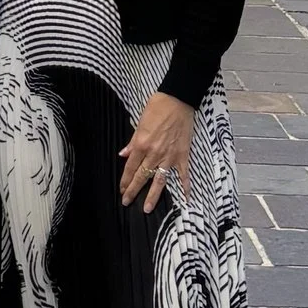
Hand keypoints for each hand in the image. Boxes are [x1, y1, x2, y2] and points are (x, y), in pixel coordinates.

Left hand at [120, 90, 195, 212]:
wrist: (178, 99)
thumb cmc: (157, 107)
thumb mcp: (140, 123)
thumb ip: (132, 141)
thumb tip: (123, 154)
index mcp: (141, 144)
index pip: (130, 167)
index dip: (125, 180)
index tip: (122, 190)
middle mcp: (154, 153)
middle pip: (142, 176)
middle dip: (133, 191)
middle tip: (127, 202)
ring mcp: (169, 156)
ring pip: (159, 180)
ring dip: (153, 195)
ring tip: (147, 208)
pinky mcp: (182, 154)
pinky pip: (183, 174)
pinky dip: (185, 186)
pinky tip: (186, 198)